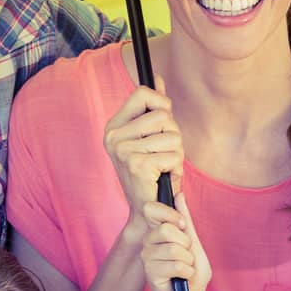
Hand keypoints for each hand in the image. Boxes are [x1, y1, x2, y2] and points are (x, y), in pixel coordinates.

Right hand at [103, 80, 184, 220]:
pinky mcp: (137, 164)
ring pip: (173, 135)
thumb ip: (152, 109)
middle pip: (164, 115)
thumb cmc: (151, 174)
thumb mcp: (150, 137)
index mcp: (114, 127)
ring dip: (177, 154)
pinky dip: (176, 168)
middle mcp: (114, 137)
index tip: (162, 122)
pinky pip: (173, 154)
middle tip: (163, 155)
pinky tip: (163, 177)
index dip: (161, 103)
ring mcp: (123, 150)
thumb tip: (157, 79)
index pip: (143, 93)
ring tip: (163, 168)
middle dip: (173, 135)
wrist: (145, 211)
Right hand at [140, 192, 210, 290]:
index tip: (183, 226)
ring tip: (186, 268)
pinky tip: (183, 278)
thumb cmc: (192, 270)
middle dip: (186, 243)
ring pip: (174, 249)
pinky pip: (176, 265)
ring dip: (189, 261)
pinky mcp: (150, 274)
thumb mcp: (193, 242)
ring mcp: (147, 259)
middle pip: (167, 229)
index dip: (170, 214)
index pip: (151, 209)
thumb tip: (179, 195)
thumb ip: (185, 220)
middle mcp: (148, 243)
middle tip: (187, 255)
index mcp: (157, 231)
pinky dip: (187, 272)